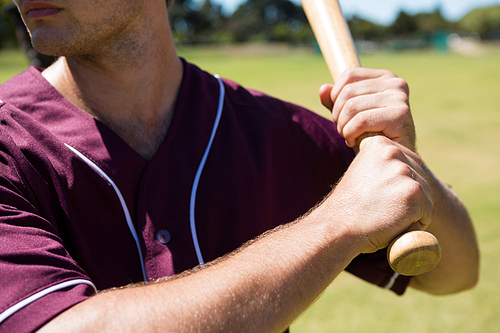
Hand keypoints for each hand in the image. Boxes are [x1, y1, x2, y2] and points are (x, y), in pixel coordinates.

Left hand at [319, 68, 415, 151]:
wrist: (391, 157)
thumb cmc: (370, 134)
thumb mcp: (349, 114)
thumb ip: (335, 100)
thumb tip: (323, 89)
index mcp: (385, 77)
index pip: (349, 75)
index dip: (336, 96)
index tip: (340, 114)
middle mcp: (396, 83)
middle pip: (347, 92)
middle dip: (338, 114)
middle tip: (343, 130)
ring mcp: (400, 98)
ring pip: (352, 107)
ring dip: (343, 126)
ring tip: (348, 136)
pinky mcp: (400, 115)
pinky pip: (361, 120)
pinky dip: (351, 133)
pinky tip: (354, 142)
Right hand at [319, 136, 433, 253]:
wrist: (338, 226)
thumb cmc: (349, 206)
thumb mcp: (362, 171)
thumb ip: (382, 164)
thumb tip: (404, 167)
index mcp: (379, 143)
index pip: (407, 162)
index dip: (396, 184)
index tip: (376, 193)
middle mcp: (393, 152)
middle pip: (419, 177)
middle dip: (407, 196)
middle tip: (380, 207)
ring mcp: (404, 171)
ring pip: (425, 195)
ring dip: (412, 209)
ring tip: (385, 215)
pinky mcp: (414, 192)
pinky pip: (428, 212)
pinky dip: (416, 222)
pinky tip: (393, 223)